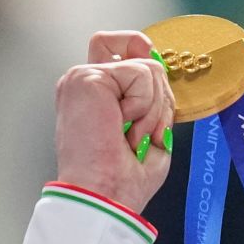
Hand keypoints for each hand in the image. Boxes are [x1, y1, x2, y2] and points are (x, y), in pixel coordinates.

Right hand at [54, 31, 175, 213]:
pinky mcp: (87, 78)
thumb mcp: (149, 133)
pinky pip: (140, 75)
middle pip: (136, 47)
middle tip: (145, 131)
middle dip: (159, 92)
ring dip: (153, 109)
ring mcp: (83, 77)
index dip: (144, 51)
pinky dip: (144, 106)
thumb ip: (152, 99)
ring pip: (147, 68)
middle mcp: (85, 82)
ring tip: (131, 135)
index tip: (159, 80)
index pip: (119, 48)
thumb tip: (160, 67)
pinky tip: (123, 127)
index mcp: (95, 96)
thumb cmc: (122, 179)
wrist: (105, 197)